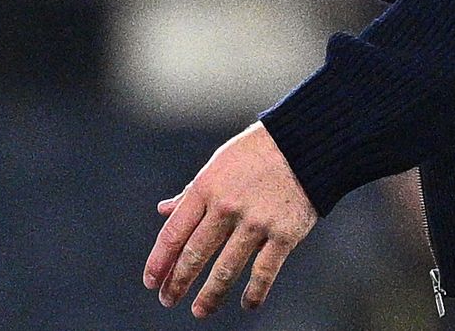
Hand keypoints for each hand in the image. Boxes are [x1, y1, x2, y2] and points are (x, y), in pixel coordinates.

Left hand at [146, 122, 316, 317]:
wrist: (303, 144)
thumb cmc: (255, 154)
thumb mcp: (216, 165)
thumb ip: (191, 192)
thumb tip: (164, 210)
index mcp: (206, 187)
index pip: (175, 232)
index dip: (160, 260)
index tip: (151, 281)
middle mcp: (227, 206)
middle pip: (195, 254)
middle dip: (178, 282)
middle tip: (168, 299)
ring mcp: (256, 222)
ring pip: (226, 269)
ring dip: (210, 295)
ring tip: (199, 311)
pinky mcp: (284, 234)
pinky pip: (264, 272)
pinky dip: (254, 293)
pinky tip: (246, 304)